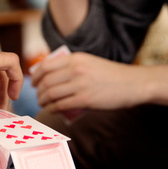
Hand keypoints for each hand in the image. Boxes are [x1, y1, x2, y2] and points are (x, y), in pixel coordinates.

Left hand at [32, 51, 167, 112]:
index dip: (35, 76)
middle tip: (38, 97)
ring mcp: (80, 85)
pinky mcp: (85, 99)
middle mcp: (76, 69)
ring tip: (44, 104)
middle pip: (46, 81)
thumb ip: (72, 66)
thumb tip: (51, 76)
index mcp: (76, 58)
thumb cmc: (112, 75)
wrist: (134, 83)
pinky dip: (52, 108)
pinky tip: (52, 110)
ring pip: (51, 94)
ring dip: (43, 101)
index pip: (46, 66)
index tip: (34, 83)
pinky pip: (61, 105)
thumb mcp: (90, 62)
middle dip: (38, 91)